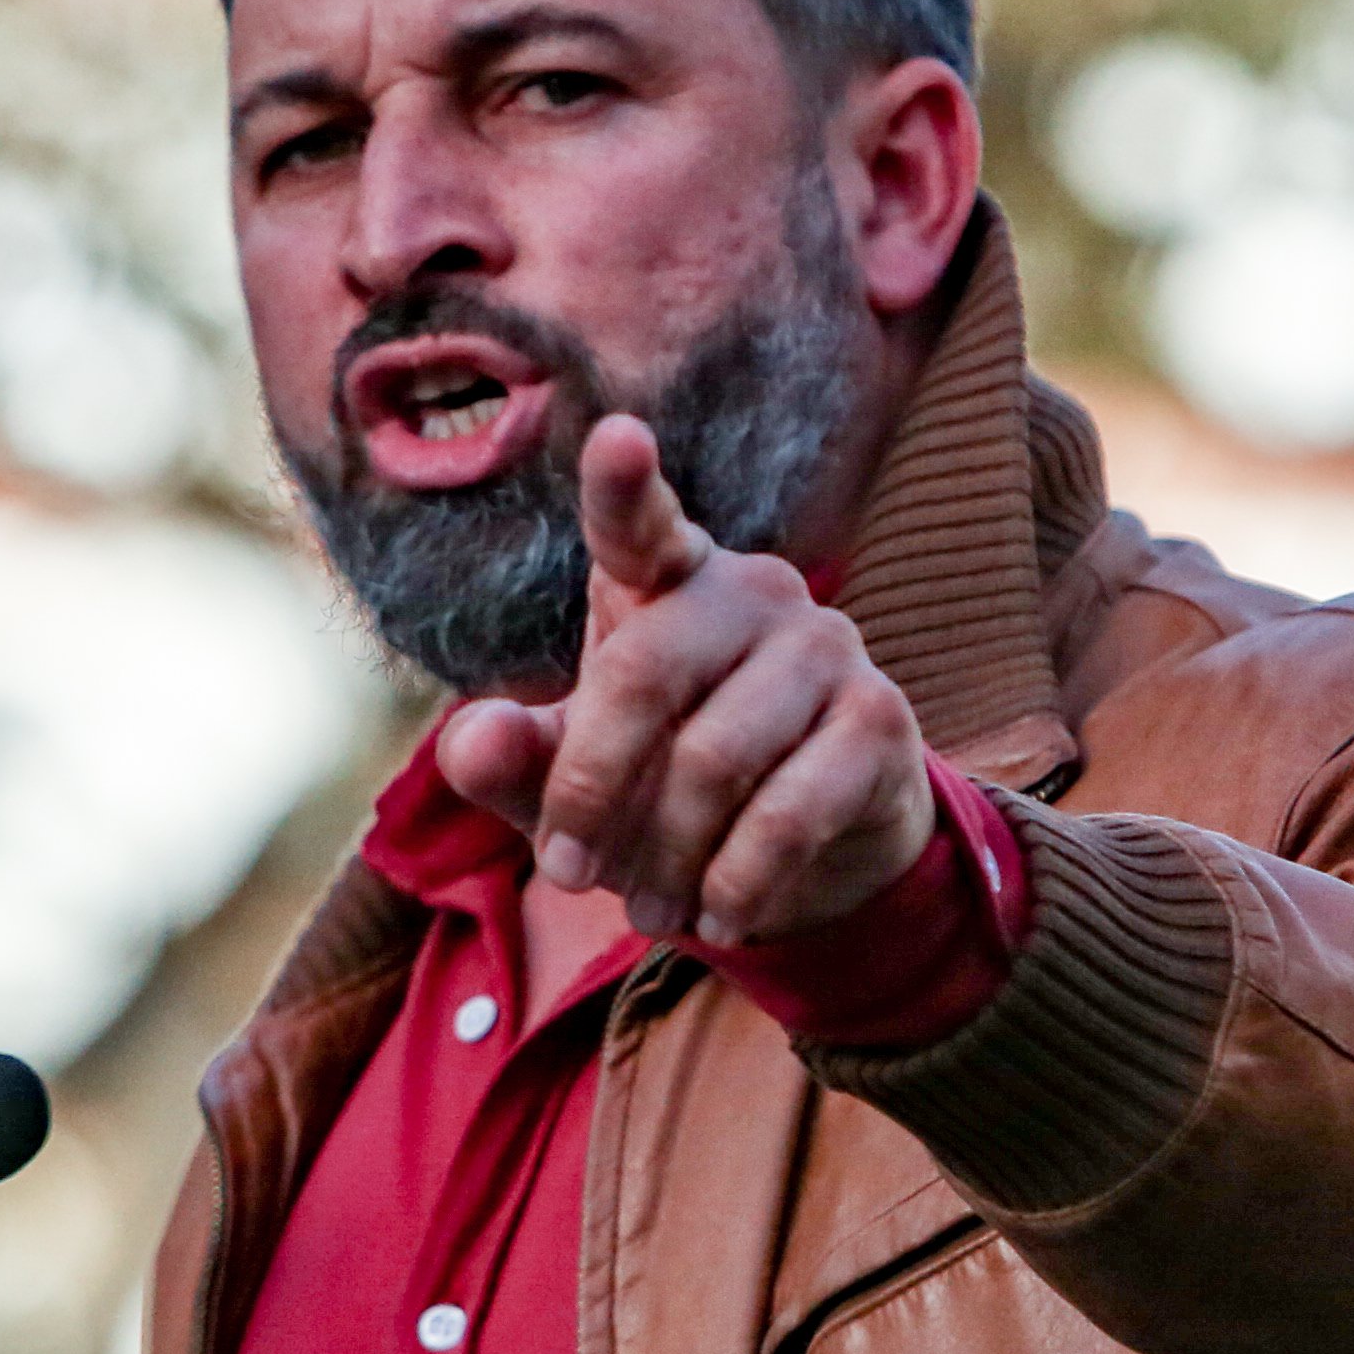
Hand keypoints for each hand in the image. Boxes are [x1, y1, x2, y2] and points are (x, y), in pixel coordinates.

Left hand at [431, 415, 933, 946]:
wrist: (811, 859)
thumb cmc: (667, 792)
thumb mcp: (575, 785)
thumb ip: (516, 764)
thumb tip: (472, 740)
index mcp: (664, 583)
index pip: (637, 524)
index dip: (624, 486)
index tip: (617, 436)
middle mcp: (750, 591)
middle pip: (642, 676)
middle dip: (591, 791)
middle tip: (567, 876)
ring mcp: (825, 646)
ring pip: (715, 759)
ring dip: (667, 855)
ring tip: (648, 910)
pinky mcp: (880, 720)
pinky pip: (789, 811)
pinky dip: (739, 881)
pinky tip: (721, 917)